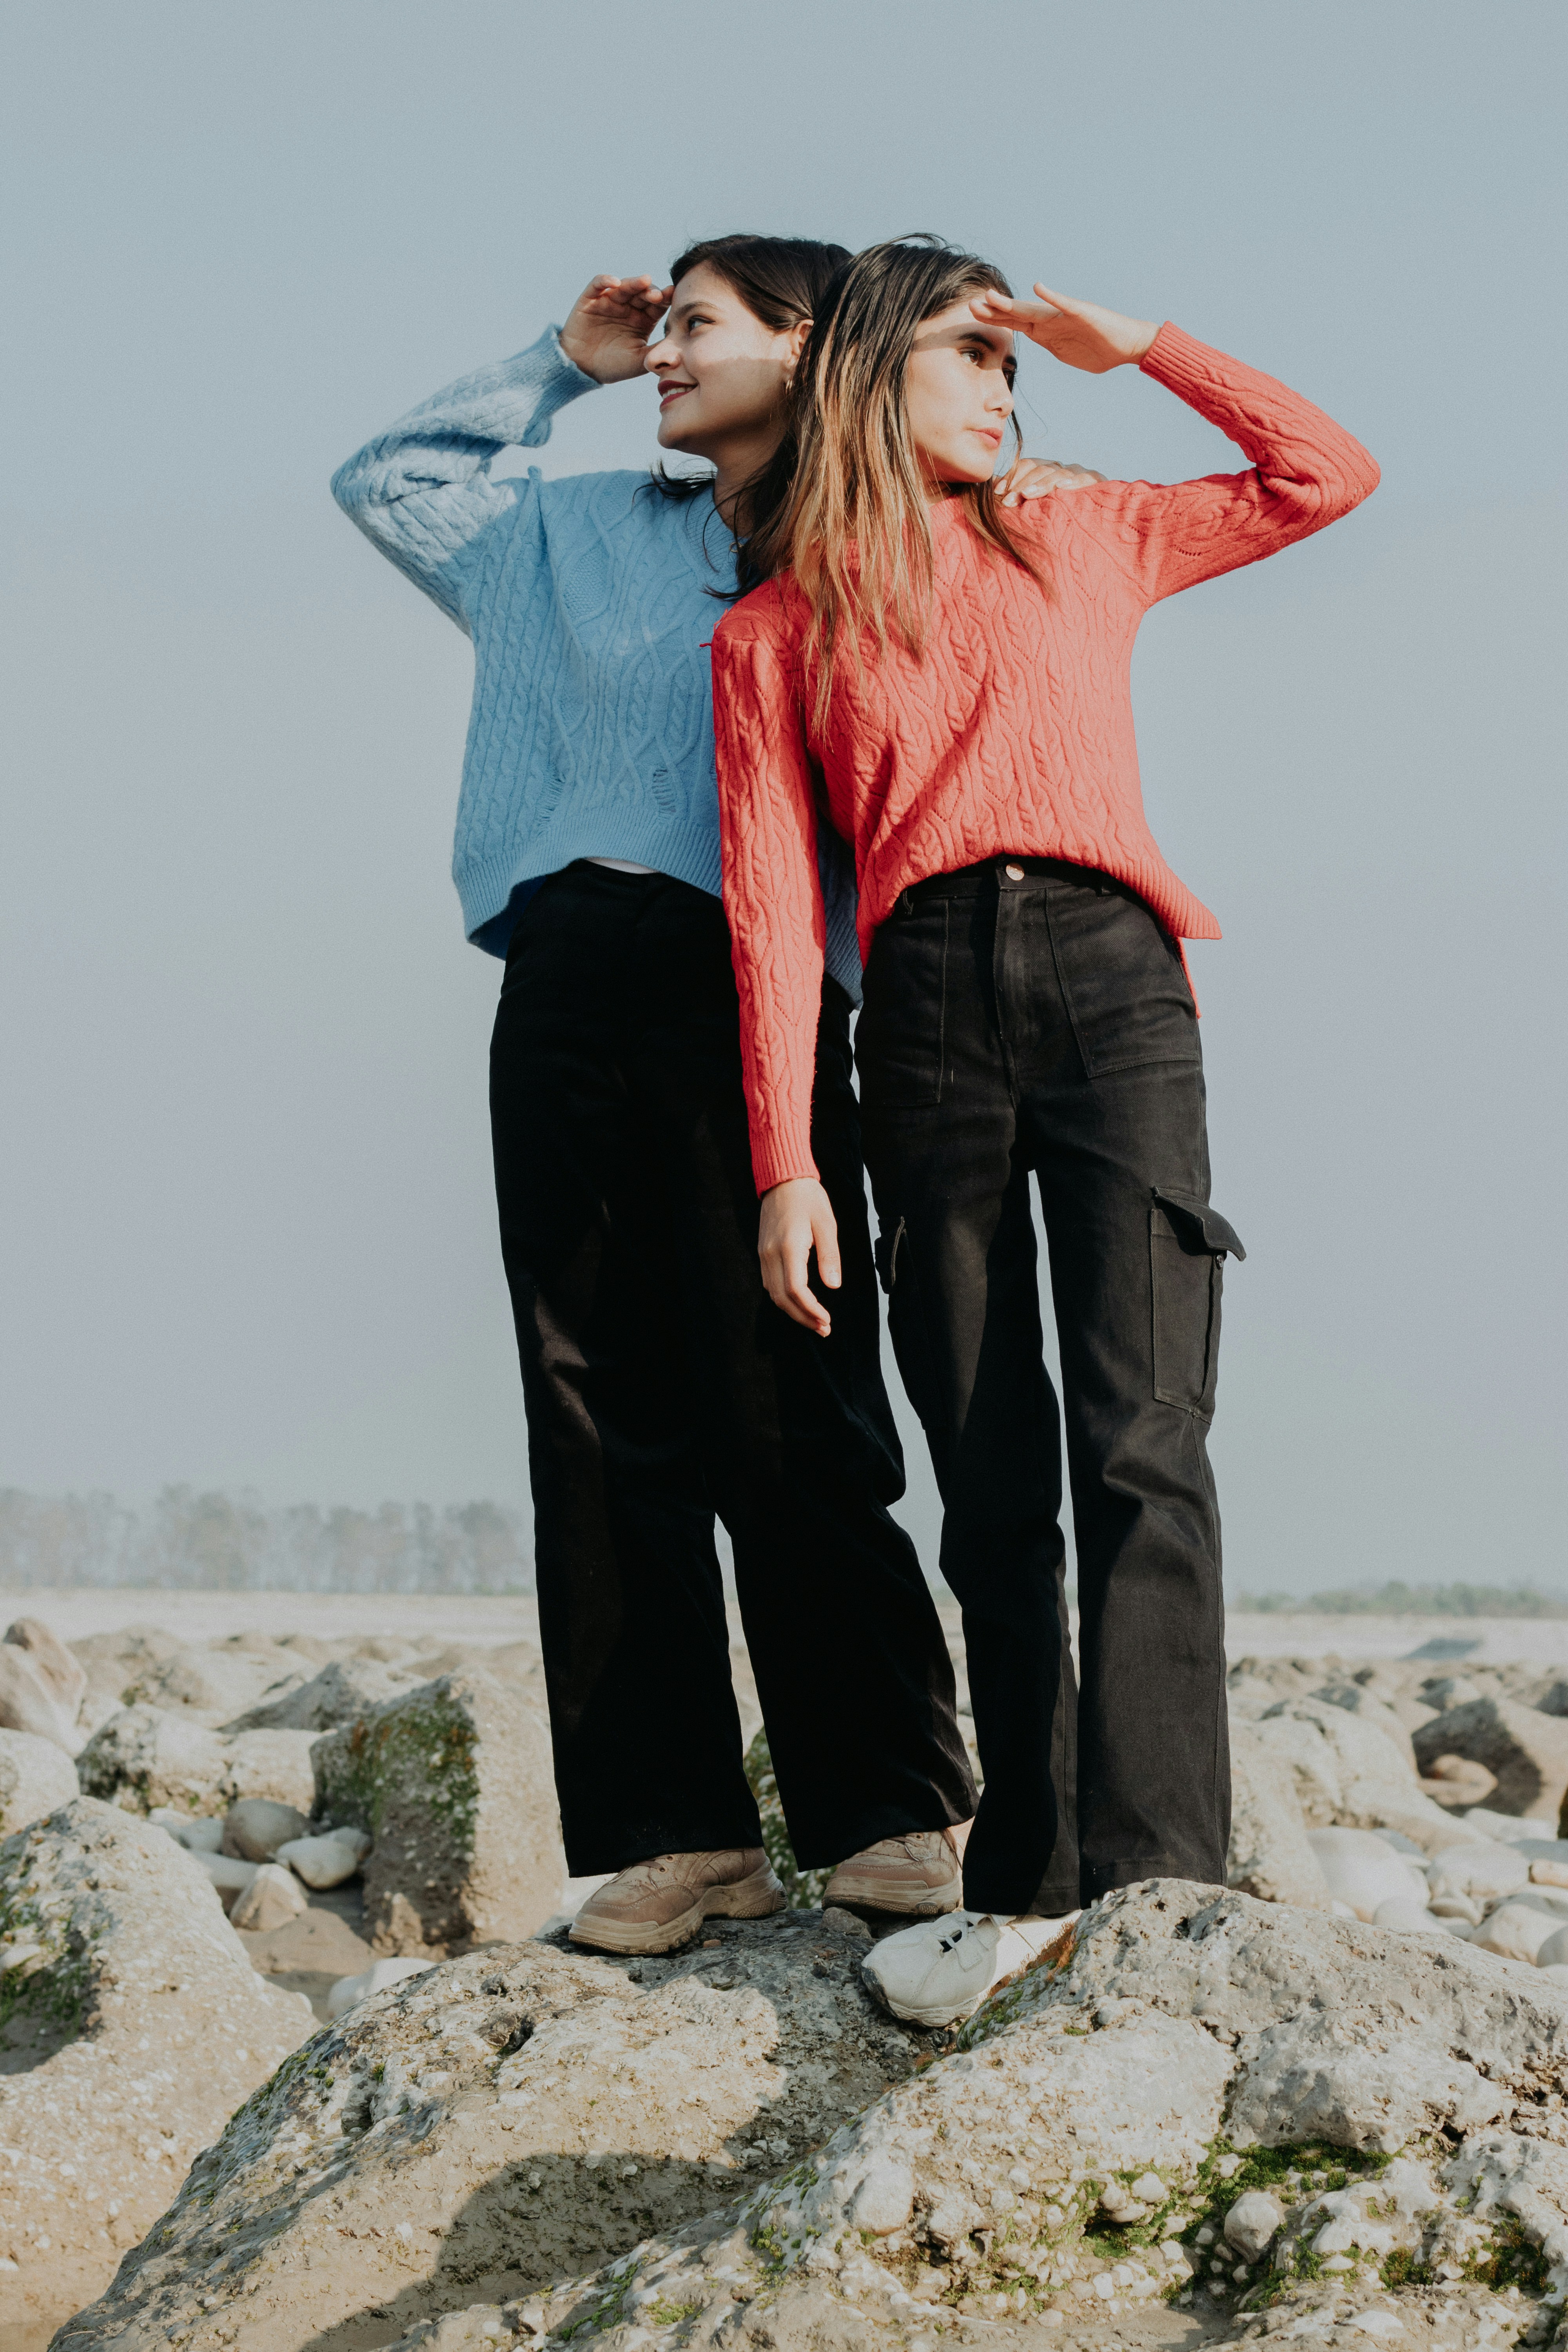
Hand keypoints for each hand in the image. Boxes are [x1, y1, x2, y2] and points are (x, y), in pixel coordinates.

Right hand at [559, 274, 672, 384]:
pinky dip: (605, 280)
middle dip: (650, 291)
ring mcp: (609, 301)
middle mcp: (628, 307)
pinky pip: (598, 285)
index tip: (673, 296)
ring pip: (624, 286)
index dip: (665, 298)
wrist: (583, 370)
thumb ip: (658, 352)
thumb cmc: (614, 367)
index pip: (657, 304)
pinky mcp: (590, 299)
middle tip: (658, 295)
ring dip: (633, 283)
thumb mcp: (640, 361)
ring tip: (643, 282)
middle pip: (642, 292)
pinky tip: (614, 282)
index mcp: (643, 319)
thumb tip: (683, 350)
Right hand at [758, 1177, 840, 1336]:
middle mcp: (771, 1254)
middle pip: (782, 1298)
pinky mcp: (763, 1252)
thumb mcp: (826, 1224)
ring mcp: (764, 1254)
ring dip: (793, 1311)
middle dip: (803, 1317)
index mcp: (789, 1246)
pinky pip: (770, 1283)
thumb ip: (829, 1256)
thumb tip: (833, 1286)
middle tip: (824, 1329)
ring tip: (815, 1321)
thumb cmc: (809, 1198)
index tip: (826, 1320)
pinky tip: (800, 1303)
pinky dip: (784, 1298)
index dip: (810, 1310)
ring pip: (774, 1293)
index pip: (796, 1290)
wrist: (783, 1179)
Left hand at [971, 283, 1157, 375]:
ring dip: (1012, 304)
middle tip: (971, 305)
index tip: (973, 314)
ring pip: (1034, 309)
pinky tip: (1038, 287)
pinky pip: (1065, 304)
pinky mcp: (1083, 313)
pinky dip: (1051, 297)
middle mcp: (1053, 320)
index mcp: (1048, 332)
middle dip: (994, 310)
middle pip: (1018, 314)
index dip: (995, 318)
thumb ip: (1050, 346)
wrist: (1129, 345)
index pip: (1015, 323)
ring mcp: (1066, 315)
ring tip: (992, 297)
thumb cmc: (1101, 350)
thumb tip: (1034, 341)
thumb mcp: (1067, 353)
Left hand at [995, 454, 1108, 508]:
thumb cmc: (1056, 518)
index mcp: (1046, 471)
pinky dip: (1074, 482)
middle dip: (1022, 485)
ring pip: (1058, 473)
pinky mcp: (1096, 480)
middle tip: (1008, 501)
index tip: (998, 493)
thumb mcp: (1033, 507)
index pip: (1027, 466)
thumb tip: (991, 490)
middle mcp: (1061, 468)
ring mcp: (1078, 473)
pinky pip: (1085, 478)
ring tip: (1027, 495)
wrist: (1093, 527)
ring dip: (1041, 485)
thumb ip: (1015, 495)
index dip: (1011, 477)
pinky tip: (1062, 487)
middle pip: (1040, 469)